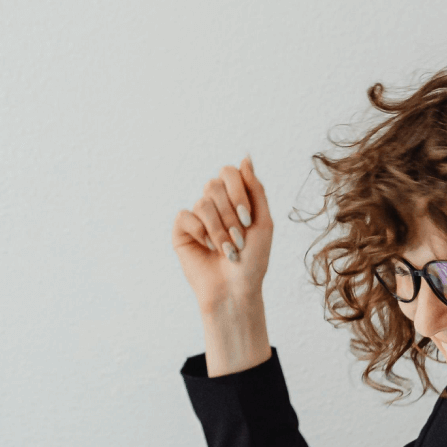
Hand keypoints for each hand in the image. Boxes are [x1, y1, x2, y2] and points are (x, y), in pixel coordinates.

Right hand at [171, 156, 273, 313]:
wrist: (236, 289)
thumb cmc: (253, 261)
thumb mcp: (264, 222)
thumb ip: (256, 188)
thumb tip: (245, 157)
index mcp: (234, 198)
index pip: (229, 172)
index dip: (238, 192)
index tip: (247, 219)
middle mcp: (215, 203)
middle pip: (214, 184)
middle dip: (230, 215)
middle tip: (238, 239)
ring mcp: (197, 216)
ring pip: (203, 203)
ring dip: (219, 229)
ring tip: (226, 250)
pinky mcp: (182, 231)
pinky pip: (186, 216)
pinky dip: (201, 233)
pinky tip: (207, 248)